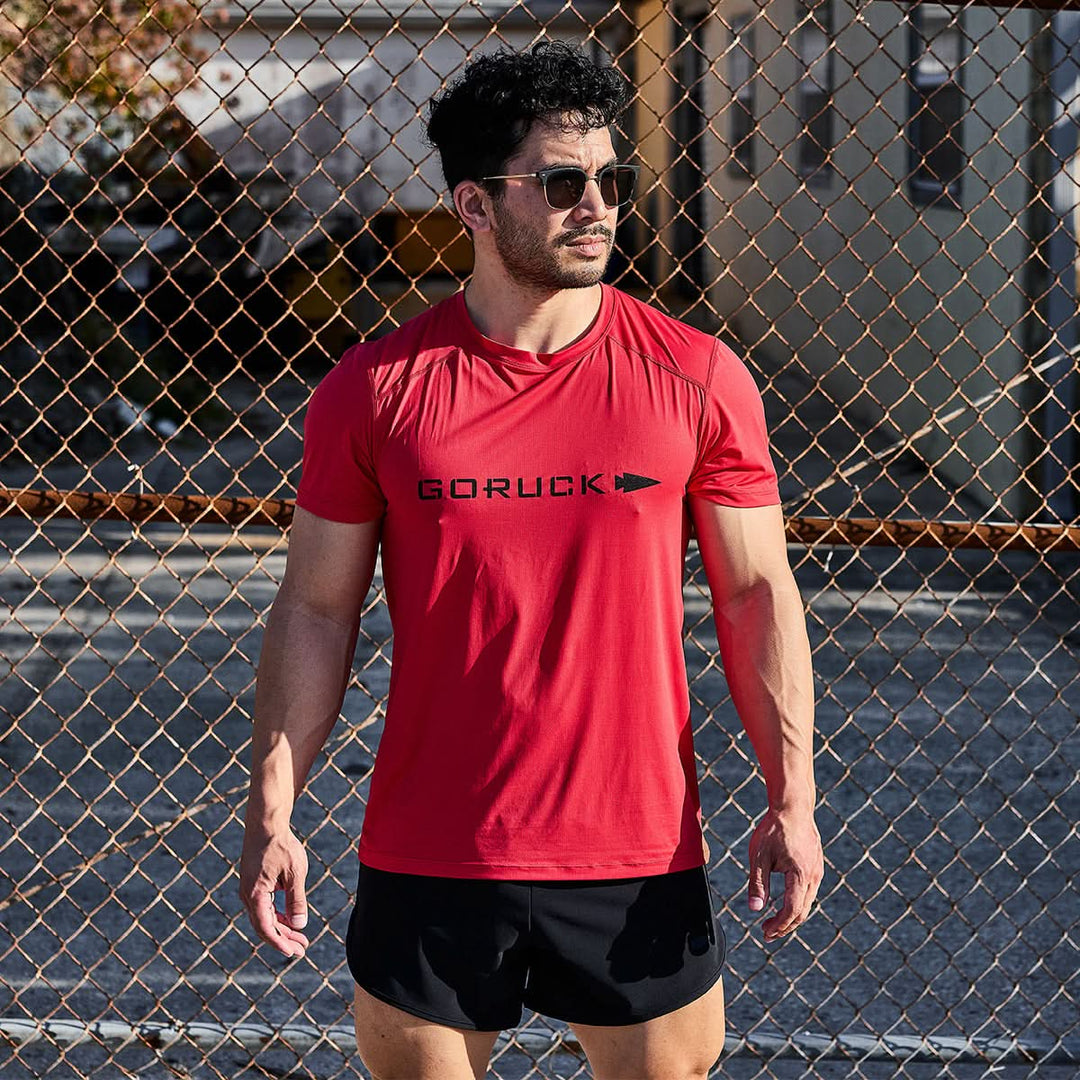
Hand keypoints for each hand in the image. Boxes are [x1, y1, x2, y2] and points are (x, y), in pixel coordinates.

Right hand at [239, 827, 309, 957]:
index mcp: (255, 895)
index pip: (265, 928)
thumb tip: (299, 925)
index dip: (280, 943)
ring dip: (281, 928)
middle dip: (283, 939)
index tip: (294, 952)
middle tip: (302, 950)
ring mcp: (249, 889)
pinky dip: (276, 915)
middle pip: (264, 926)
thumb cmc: (281, 846)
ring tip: (300, 938)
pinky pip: (263, 906)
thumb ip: (296, 900)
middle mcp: (248, 895)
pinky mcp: (253, 883)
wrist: (265, 822)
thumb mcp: (295, 873)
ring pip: (264, 916)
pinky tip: (290, 919)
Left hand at [747, 807, 822, 941]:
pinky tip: (785, 903)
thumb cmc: (774, 829)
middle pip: (802, 911)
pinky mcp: (816, 865)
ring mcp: (817, 871)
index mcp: (800, 875)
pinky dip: (797, 902)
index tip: (765, 932)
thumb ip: (757, 883)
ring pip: (807, 902)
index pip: (792, 910)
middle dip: (785, 926)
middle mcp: (813, 876)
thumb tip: (755, 909)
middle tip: (767, 933)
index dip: (779, 925)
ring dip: (791, 916)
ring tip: (774, 922)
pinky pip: (809, 891)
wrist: (793, 807)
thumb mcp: (759, 855)